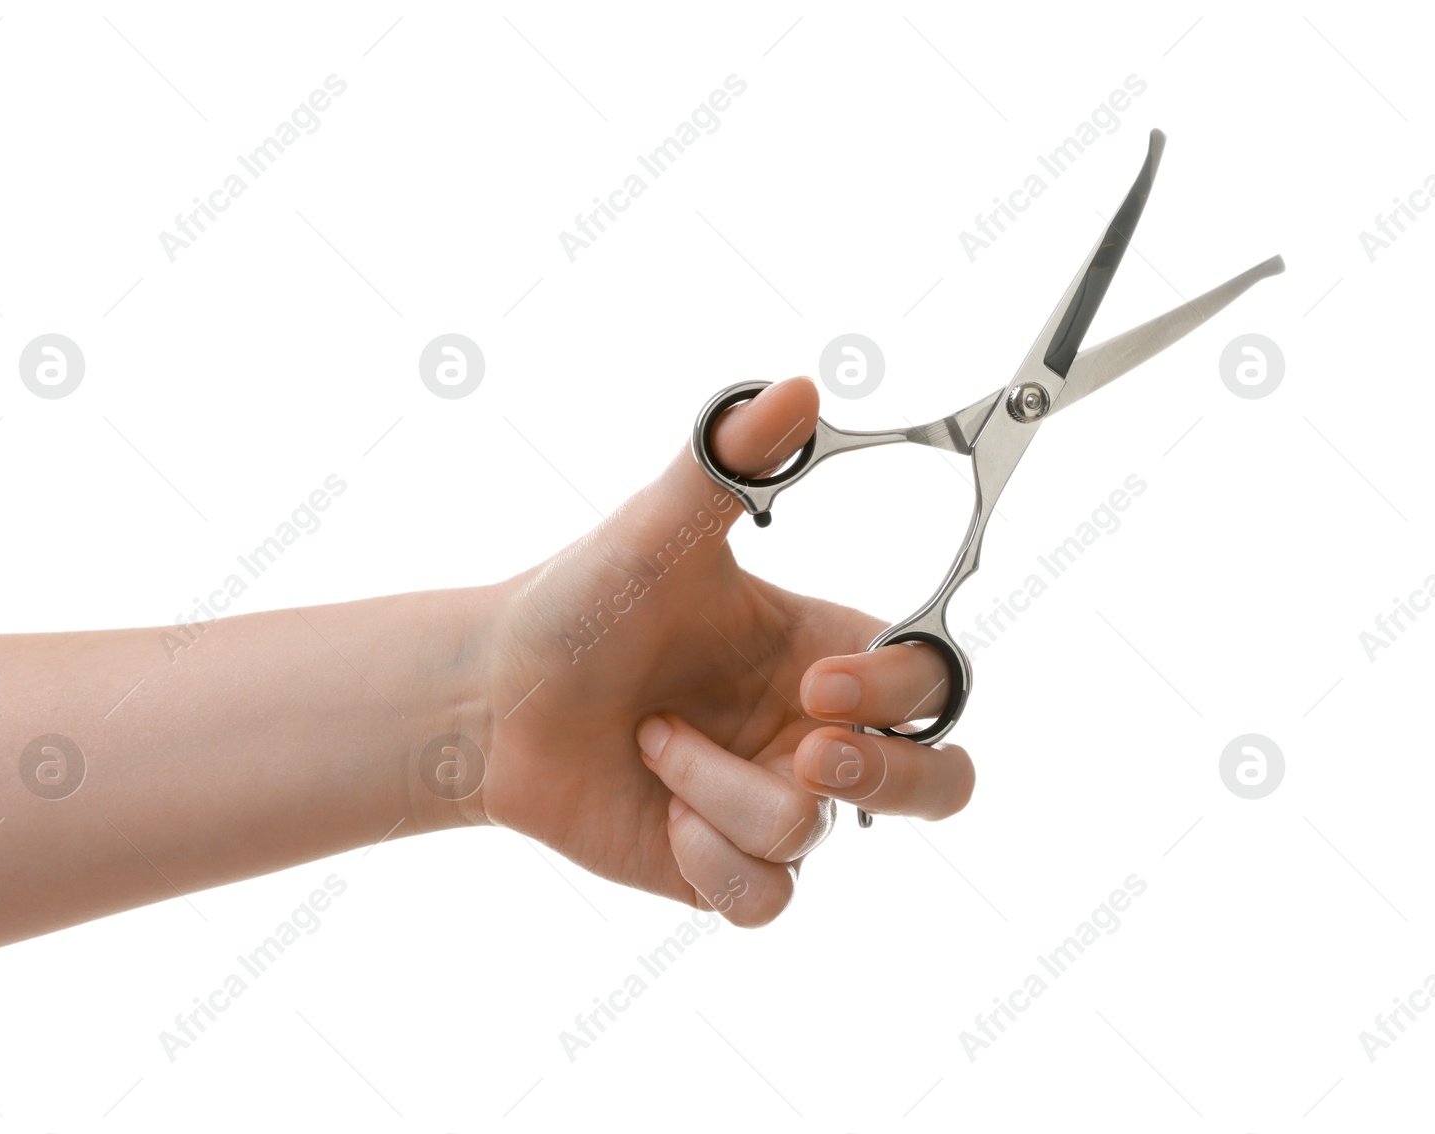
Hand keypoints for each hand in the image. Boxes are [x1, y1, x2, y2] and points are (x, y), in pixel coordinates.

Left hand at [477, 377, 975, 925]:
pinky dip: (712, 862)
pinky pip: (768, 898)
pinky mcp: (727, 870)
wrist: (494, 698)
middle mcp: (814, 733)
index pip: (929, 683)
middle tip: (804, 753)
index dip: (895, 692)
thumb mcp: (655, 532)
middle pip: (940, 783)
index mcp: (825, 650)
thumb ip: (729, 463)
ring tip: (651, 742)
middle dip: (887, 778)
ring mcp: (773, 805)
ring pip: (814, 835)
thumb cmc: (582, 606)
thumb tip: (798, 388)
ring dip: (716, 788)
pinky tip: (663, 816)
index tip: (815, 681)